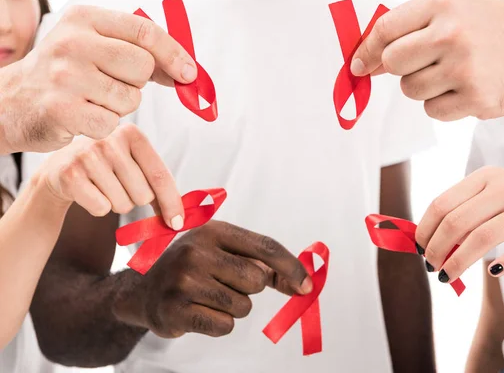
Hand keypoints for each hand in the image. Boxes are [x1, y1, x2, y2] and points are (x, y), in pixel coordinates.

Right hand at [0, 5, 197, 152]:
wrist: (13, 102)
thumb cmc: (65, 75)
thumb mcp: (94, 48)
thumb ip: (138, 52)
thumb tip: (186, 70)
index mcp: (85, 20)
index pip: (145, 31)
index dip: (174, 54)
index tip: (188, 73)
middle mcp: (73, 43)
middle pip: (143, 67)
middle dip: (138, 82)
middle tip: (114, 84)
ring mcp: (65, 77)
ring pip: (130, 98)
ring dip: (120, 106)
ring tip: (93, 99)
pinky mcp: (62, 110)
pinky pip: (111, 123)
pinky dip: (104, 124)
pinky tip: (83, 116)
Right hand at [37, 123, 183, 228]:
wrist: (62, 166)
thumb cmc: (108, 167)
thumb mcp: (134, 164)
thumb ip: (158, 185)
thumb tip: (178, 218)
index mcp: (133, 134)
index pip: (160, 175)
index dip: (171, 202)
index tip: (177, 223)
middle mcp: (110, 140)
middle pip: (143, 195)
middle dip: (136, 199)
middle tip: (120, 185)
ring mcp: (88, 156)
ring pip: (122, 204)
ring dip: (116, 203)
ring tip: (103, 186)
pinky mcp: (70, 174)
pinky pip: (101, 209)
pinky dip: (98, 207)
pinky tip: (89, 191)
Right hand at [113, 221, 312, 337]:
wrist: (143, 291)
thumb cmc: (193, 269)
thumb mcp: (221, 252)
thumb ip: (260, 262)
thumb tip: (302, 283)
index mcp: (213, 231)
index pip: (265, 248)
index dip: (291, 267)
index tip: (306, 285)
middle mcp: (196, 251)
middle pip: (257, 280)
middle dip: (250, 289)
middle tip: (225, 284)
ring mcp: (184, 281)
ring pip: (243, 306)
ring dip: (233, 308)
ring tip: (208, 297)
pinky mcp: (176, 310)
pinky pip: (225, 326)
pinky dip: (219, 324)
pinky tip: (200, 312)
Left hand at [351, 0, 503, 120]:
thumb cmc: (488, 27)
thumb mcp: (452, 7)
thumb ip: (408, 26)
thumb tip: (365, 60)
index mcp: (443, 3)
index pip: (385, 30)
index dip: (366, 51)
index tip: (359, 65)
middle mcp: (452, 33)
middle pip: (392, 63)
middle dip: (400, 68)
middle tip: (423, 63)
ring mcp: (465, 67)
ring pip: (410, 90)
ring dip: (423, 87)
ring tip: (451, 73)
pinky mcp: (476, 98)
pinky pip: (432, 111)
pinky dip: (442, 104)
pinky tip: (463, 89)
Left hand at [415, 167, 503, 281]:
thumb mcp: (496, 192)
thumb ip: (466, 208)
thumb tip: (430, 238)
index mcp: (486, 177)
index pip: (442, 203)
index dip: (425, 228)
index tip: (419, 247)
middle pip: (457, 222)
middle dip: (437, 248)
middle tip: (430, 266)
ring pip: (482, 238)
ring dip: (458, 262)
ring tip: (446, 276)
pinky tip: (492, 272)